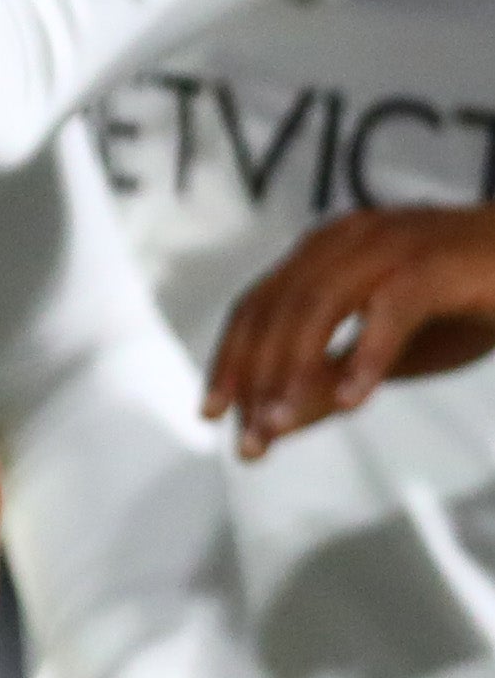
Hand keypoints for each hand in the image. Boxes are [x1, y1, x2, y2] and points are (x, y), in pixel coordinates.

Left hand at [202, 204, 494, 455]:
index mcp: (325, 252)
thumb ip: (330, 379)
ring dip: (295, 371)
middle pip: (277, 308)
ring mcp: (390, 244)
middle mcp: (346, 239)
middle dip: (254, 377)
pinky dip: (366, 354)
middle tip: (248, 437)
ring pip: (319, 305)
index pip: (257, 306)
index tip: (211, 413)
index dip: (229, 359)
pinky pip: (391, 308)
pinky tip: (355, 400)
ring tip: (280, 425)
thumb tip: (273, 425)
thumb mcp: (388, 353)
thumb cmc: (466, 305)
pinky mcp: (437, 263)